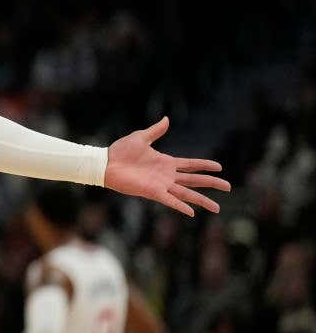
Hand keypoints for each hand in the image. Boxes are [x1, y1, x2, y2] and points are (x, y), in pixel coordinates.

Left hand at [104, 117, 230, 216]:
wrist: (105, 163)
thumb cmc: (120, 151)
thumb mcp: (141, 137)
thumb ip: (156, 131)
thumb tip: (166, 119)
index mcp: (166, 162)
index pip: (191, 165)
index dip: (205, 165)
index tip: (220, 167)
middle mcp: (167, 175)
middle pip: (194, 180)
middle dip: (211, 183)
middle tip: (228, 187)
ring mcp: (161, 185)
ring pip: (187, 194)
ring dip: (202, 200)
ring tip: (217, 208)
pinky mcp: (152, 192)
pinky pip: (169, 201)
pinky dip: (180, 206)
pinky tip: (192, 213)